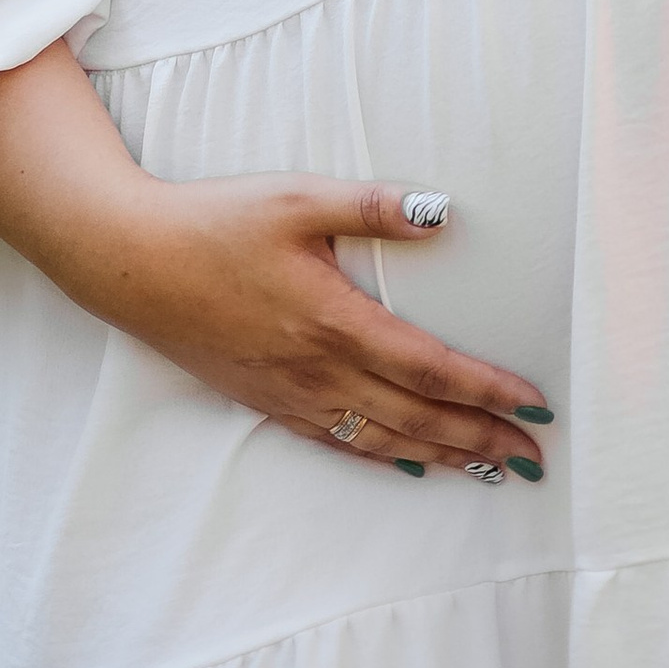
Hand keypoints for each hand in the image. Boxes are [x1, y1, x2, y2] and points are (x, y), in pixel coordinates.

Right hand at [0, 47, 550, 480]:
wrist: (133, 264)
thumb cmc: (216, 222)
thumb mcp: (299, 196)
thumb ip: (373, 206)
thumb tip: (443, 213)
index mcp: (335, 320)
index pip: (430, 366)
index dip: (486, 389)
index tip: (534, 402)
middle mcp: (319, 369)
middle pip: (417, 416)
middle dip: (481, 438)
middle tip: (535, 456)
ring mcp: (292, 393)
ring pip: (383, 439)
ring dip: (442, 456)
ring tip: (490, 471)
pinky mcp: (267, 400)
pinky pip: (339, 443)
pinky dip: (384, 458)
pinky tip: (407, 463)